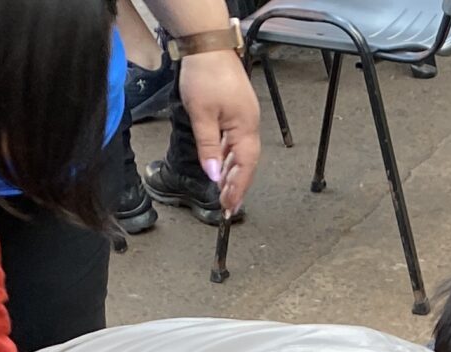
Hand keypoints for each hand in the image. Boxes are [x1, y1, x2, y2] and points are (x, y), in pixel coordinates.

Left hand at [176, 48, 263, 213]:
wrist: (207, 45)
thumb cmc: (206, 74)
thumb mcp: (201, 115)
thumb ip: (208, 147)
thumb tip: (213, 175)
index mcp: (245, 128)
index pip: (245, 167)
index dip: (237, 189)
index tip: (229, 207)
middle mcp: (249, 125)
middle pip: (246, 163)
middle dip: (237, 185)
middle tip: (227, 205)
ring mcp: (244, 118)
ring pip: (241, 153)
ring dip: (232, 172)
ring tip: (223, 190)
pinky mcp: (236, 111)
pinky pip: (235, 141)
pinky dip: (228, 156)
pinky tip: (220, 163)